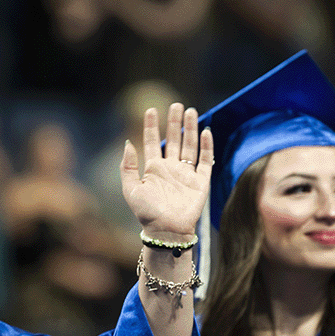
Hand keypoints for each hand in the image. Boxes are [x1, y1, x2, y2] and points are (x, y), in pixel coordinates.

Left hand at [121, 102, 212, 238]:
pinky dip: (207, 146)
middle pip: (173, 139)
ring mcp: (186, 174)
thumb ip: (128, 166)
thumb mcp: (130, 189)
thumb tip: (128, 142)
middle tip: (176, 105)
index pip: (152, 141)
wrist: (166, 231)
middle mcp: (170, 168)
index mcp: (153, 169)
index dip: (151, 126)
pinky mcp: (201, 182)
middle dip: (174, 122)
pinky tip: (206, 131)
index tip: (151, 110)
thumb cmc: (146, 213)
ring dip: (190, 129)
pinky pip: (205, 160)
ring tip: (191, 111)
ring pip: (190, 145)